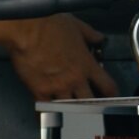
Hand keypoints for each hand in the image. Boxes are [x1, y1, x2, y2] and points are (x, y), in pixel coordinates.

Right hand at [7, 15, 121, 101]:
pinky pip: (46, 109)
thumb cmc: (49, 24)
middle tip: (89, 105)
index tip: (109, 96)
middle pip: (90, 103)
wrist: (26, 28)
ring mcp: (57, 87)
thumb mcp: (76, 26)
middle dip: (91, 105)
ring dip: (69, 109)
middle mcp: (75, 79)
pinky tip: (46, 114)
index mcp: (86, 64)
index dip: (111, 94)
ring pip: (70, 109)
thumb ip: (91, 35)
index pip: (108, 86)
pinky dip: (47, 112)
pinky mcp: (40, 90)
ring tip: (67, 109)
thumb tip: (99, 39)